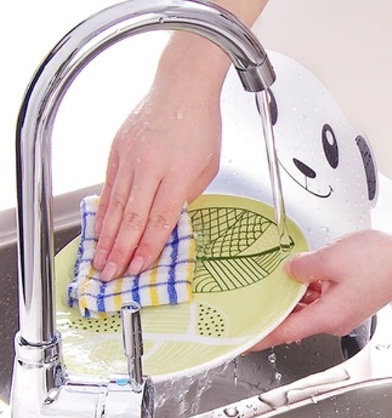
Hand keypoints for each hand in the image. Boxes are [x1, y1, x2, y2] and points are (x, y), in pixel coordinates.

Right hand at [93, 79, 222, 279]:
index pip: (160, 220)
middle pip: (133, 218)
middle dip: (121, 251)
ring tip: (101, 259)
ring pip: (116, 205)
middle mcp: (150, 167)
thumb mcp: (208, 166)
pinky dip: (104, 210)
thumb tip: (173, 218)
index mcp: (177, 174)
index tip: (139, 268)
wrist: (182, 86)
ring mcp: (130, 158)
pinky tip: (100, 229)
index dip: (147, 247)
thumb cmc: (201, 125)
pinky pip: (109, 187)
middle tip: (112, 274)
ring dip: (108, 236)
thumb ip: (190, 194)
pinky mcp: (117, 150)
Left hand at [252, 228, 391, 349]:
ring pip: (312, 309)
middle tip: (263, 294)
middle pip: (298, 320)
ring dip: (299, 295)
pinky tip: (311, 273)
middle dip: (280, 307)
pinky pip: (326, 301)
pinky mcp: (353, 303)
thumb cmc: (378, 261)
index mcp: (327, 317)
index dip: (262, 337)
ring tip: (290, 274)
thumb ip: (302, 268)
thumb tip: (290, 271)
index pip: (285, 332)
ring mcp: (346, 314)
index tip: (245, 341)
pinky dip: (314, 290)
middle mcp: (336, 322)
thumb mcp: (329, 259)